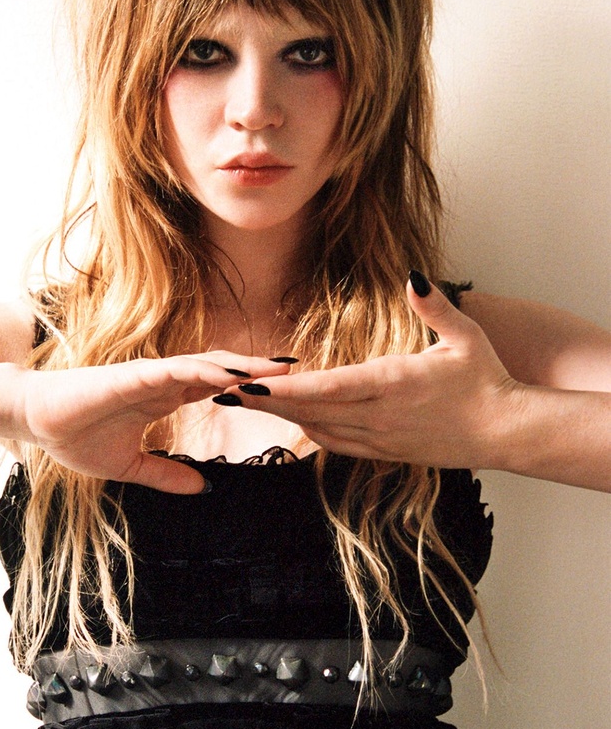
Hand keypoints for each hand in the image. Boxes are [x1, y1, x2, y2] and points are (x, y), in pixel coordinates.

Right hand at [14, 352, 291, 491]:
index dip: (249, 385)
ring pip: (204, 365)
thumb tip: (201, 488)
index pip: (217, 387)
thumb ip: (165, 473)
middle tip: (296, 372)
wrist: (36, 423)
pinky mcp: (133, 375)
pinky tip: (228, 374)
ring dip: (240, 366)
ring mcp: (150, 375)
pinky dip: (202, 371)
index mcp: (165, 397)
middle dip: (257, 370)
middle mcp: (163, 380)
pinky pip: (174, 370)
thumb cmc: (76, 436)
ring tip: (274, 369)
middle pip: (221, 370)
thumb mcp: (129, 465)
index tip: (283, 389)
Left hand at [214, 278, 522, 469]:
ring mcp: (379, 439)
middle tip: (224, 391)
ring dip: (282, 415)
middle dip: (265, 401)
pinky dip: (310, 430)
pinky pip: (337, 444)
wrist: (506, 432)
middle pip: (309, 411)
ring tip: (247, 401)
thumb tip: (413, 275)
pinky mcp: (385, 453)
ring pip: (318, 429)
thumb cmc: (486, 380)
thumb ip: (434, 306)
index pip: (326, 388)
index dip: (284, 389)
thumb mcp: (464, 335)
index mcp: (392, 384)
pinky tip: (294, 418)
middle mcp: (378, 416)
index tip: (249, 384)